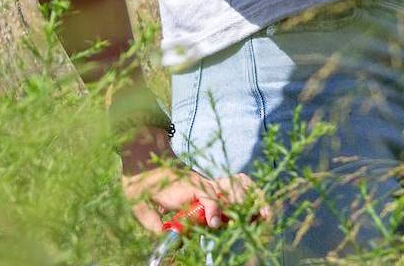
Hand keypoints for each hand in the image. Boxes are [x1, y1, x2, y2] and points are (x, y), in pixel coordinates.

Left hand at [122, 163, 265, 234]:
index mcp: (185, 186)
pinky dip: (249, 192)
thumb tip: (165, 240)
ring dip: (251, 198)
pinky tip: (258, 207)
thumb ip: (152, 223)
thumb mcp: (140, 205)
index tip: (215, 224)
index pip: (207, 196)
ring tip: (264, 214)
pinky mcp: (211, 185)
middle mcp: (201, 182)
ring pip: (238, 184)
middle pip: (229, 188)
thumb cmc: (140, 186)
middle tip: (253, 220)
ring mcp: (208, 182)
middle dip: (242, 204)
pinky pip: (236, 184)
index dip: (214, 210)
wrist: (140, 164)